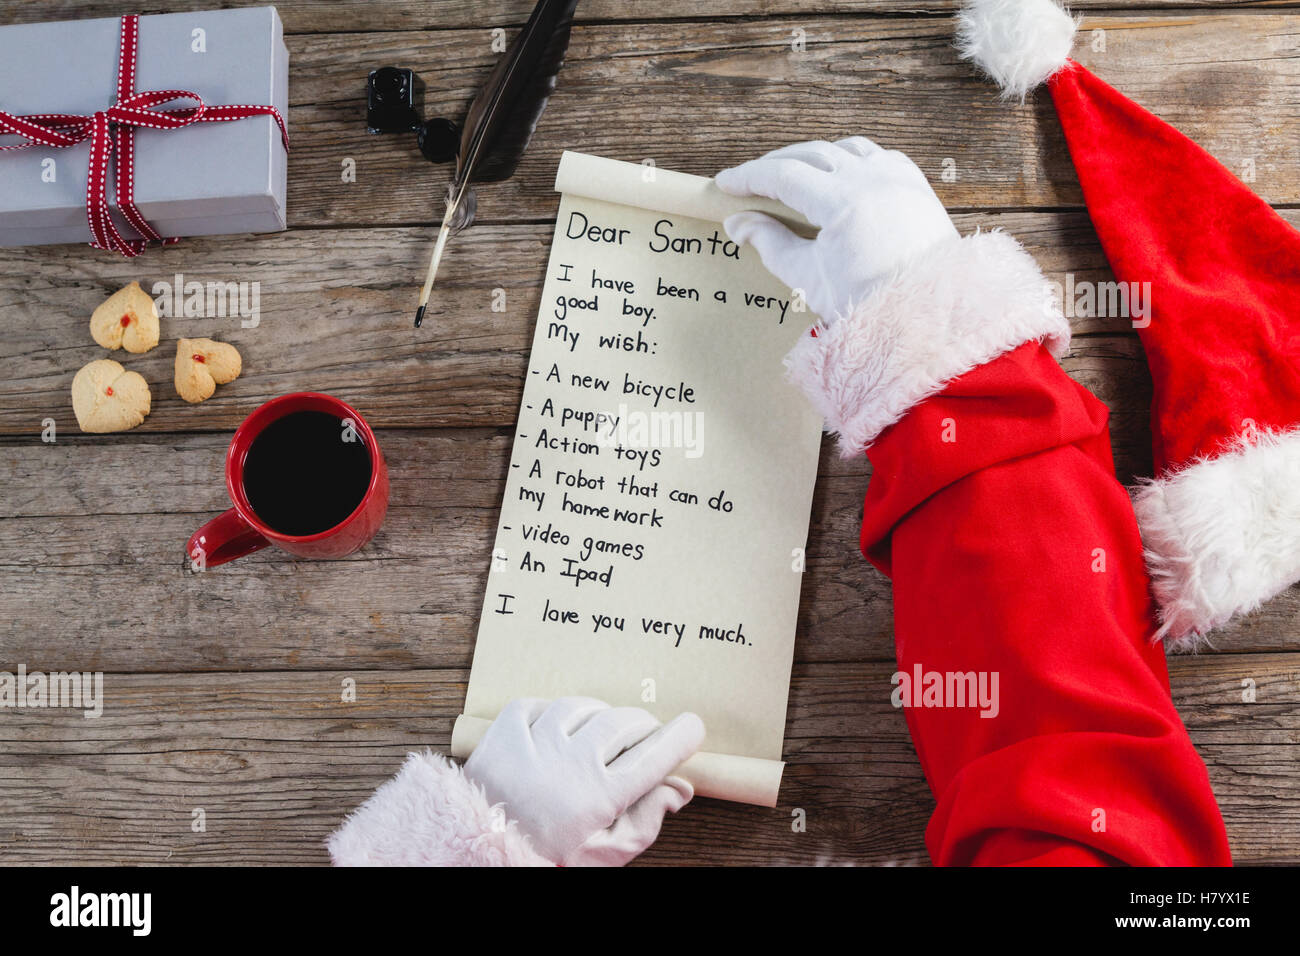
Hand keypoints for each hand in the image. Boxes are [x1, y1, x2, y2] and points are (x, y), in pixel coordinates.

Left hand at [464, 697, 704, 865]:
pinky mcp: (501, 736)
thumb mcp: (603, 855)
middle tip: (645, 737)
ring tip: (601, 732)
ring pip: (581, 706)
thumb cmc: (546, 859)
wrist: (478, 858)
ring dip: (598, 714)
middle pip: (622, 723)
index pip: (654, 756)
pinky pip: (535, 704)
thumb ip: (644, 821)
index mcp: (598, 798)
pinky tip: (558, 728)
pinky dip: (551, 710)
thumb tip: (678, 788)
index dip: (681, 737)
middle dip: (643, 726)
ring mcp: (532, 746)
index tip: (692, 727)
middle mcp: (567, 765)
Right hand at [715, 137, 958, 323]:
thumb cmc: (869, 303)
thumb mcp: (808, 277)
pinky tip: (839, 175)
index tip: (726, 183)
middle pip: (811, 154)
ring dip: (815, 156)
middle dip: (776, 164)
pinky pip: (878, 156)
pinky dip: (852, 160)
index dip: (749, 177)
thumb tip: (738, 224)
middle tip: (750, 182)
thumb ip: (770, 243)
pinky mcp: (916, 186)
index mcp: (844, 200)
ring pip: (846, 148)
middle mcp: (873, 178)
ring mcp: (898, 178)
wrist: (927, 319)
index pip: (784, 175)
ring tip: (792, 175)